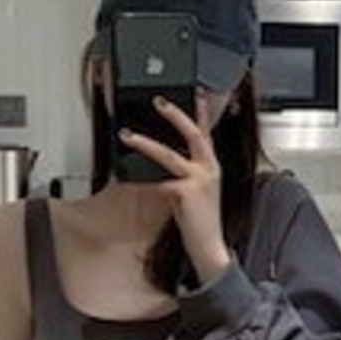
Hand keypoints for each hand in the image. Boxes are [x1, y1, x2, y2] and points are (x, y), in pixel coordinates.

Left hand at [119, 95, 232, 285]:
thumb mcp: (195, 194)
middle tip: (158, 101)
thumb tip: (163, 167)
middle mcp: (209, 170)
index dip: (202, 112)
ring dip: (145, 143)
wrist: (208, 246)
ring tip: (128, 135)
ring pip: (168, 154)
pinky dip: (145, 178)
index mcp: (212, 167)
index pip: (207, 134)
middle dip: (175, 115)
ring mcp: (199, 180)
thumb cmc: (200, 223)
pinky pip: (160, 180)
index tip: (197, 93)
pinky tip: (130, 176)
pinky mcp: (185, 192)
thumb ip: (184, 177)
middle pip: (193, 134)